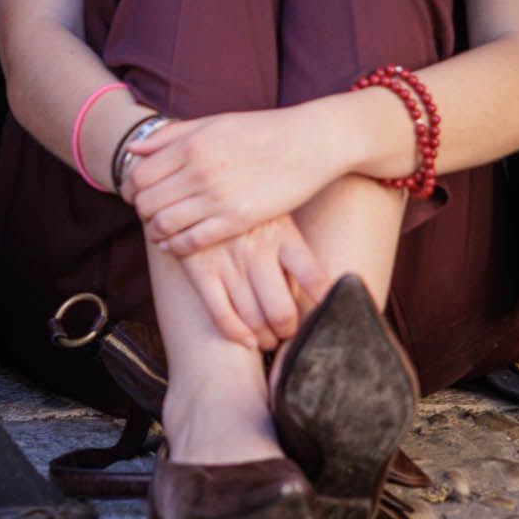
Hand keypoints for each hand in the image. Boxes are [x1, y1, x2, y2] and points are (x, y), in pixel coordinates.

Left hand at [126, 104, 352, 255]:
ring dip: (156, 231)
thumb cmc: (261, 131)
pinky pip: (191, 241)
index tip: (135, 195)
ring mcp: (218, 197)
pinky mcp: (237, 219)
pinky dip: (176, 246)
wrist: (309, 143)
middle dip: (141, 211)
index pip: (140, 176)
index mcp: (191, 144)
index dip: (131, 189)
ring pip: (164, 224)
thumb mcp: (213, 122)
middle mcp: (199, 170)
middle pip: (147, 202)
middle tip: (147, 214)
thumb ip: (171, 136)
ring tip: (160, 230)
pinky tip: (176, 244)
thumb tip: (134, 149)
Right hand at [171, 214, 326, 353]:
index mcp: (284, 233)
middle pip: (282, 312)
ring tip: (268, 338)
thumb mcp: (277, 210)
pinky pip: (220, 314)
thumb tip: (307, 295)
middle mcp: (257, 248)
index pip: (315, 279)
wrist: (194, 178)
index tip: (324, 320)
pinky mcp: (199, 267)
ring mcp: (227, 260)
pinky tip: (246, 340)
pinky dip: (237, 334)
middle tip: (288, 333)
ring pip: (253, 320)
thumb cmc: (245, 199)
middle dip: (288, 332)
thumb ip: (291, 248)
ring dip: (265, 339)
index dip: (323, 308)